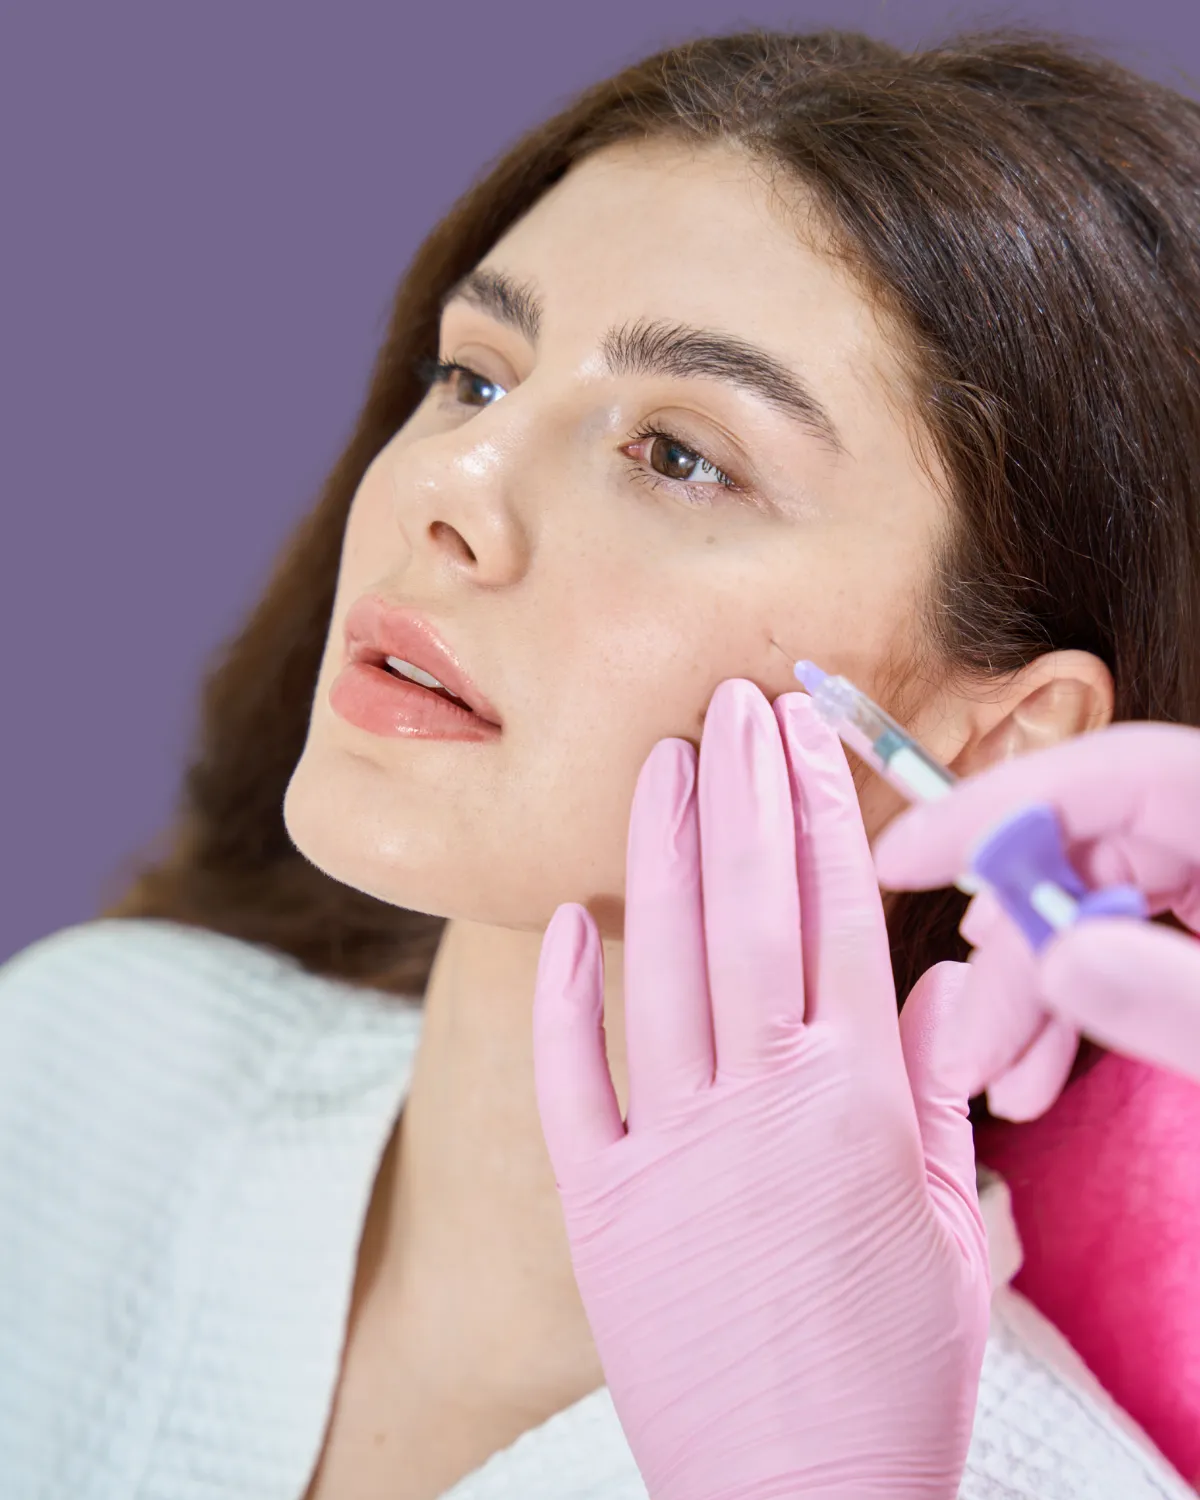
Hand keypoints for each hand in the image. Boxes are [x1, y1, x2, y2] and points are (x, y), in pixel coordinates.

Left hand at [532, 680, 989, 1499]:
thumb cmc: (896, 1371)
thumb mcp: (951, 1225)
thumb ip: (935, 1088)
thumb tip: (938, 978)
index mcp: (861, 1101)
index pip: (839, 917)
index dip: (822, 812)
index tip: (805, 734)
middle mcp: (762, 1103)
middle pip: (748, 911)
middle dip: (742, 791)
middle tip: (731, 704)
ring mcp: (672, 1149)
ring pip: (660, 965)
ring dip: (659, 852)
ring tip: (660, 761)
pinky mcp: (601, 1203)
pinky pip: (572, 1078)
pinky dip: (565, 994)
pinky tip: (567, 916)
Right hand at [873, 722, 1199, 1119]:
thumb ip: (1181, 1000)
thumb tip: (1058, 960)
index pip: (1119, 773)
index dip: (998, 808)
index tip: (900, 860)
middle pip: (1087, 851)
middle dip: (1014, 952)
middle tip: (968, 1046)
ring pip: (1091, 902)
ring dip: (1031, 990)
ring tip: (998, 1078)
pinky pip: (1119, 937)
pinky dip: (1071, 999)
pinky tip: (1035, 1064)